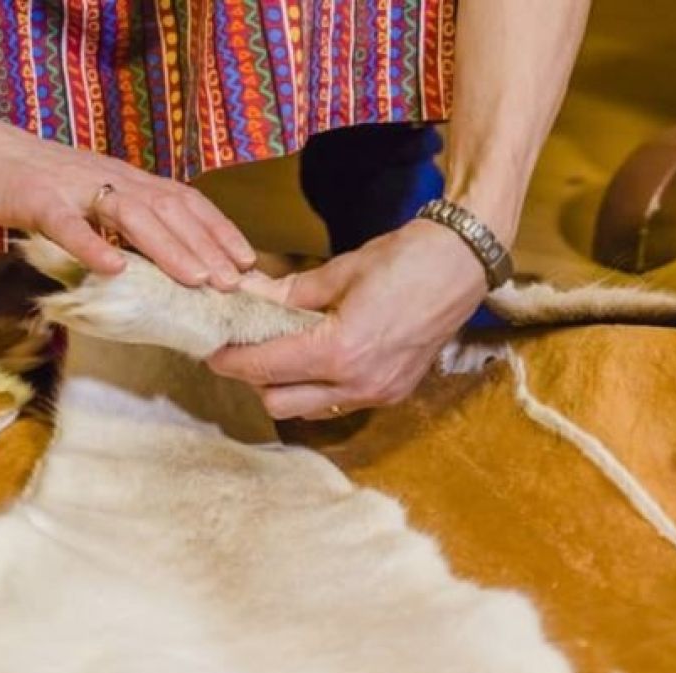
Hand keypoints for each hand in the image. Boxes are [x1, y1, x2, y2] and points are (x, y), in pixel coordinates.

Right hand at [0, 121, 254, 288]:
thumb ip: (122, 225)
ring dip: (168, 249)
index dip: (218, 228)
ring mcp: (75, 188)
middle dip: (206, 246)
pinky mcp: (37, 200)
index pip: (184, 201)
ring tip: (197, 280)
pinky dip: (93, 246)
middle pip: (168, 209)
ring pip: (132, 216)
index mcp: (125, 180)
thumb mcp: (90, 199)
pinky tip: (114, 271)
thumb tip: (160, 261)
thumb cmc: (36, 182)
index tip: (246, 260)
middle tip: (234, 283)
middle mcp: (110, 179)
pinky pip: (69, 225)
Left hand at [208, 219, 489, 418]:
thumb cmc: (404, 259)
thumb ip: (289, 295)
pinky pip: (336, 404)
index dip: (231, 360)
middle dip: (255, 378)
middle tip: (245, 349)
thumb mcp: (339, 271)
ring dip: (285, 388)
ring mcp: (378, 394)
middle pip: (277, 402)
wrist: (464, 263)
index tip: (211, 351)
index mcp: (339, 351)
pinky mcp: (393, 394)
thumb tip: (248, 297)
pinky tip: (316, 361)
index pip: (265, 367)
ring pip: (306, 410)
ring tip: (280, 354)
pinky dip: (317, 389)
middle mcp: (357, 383)